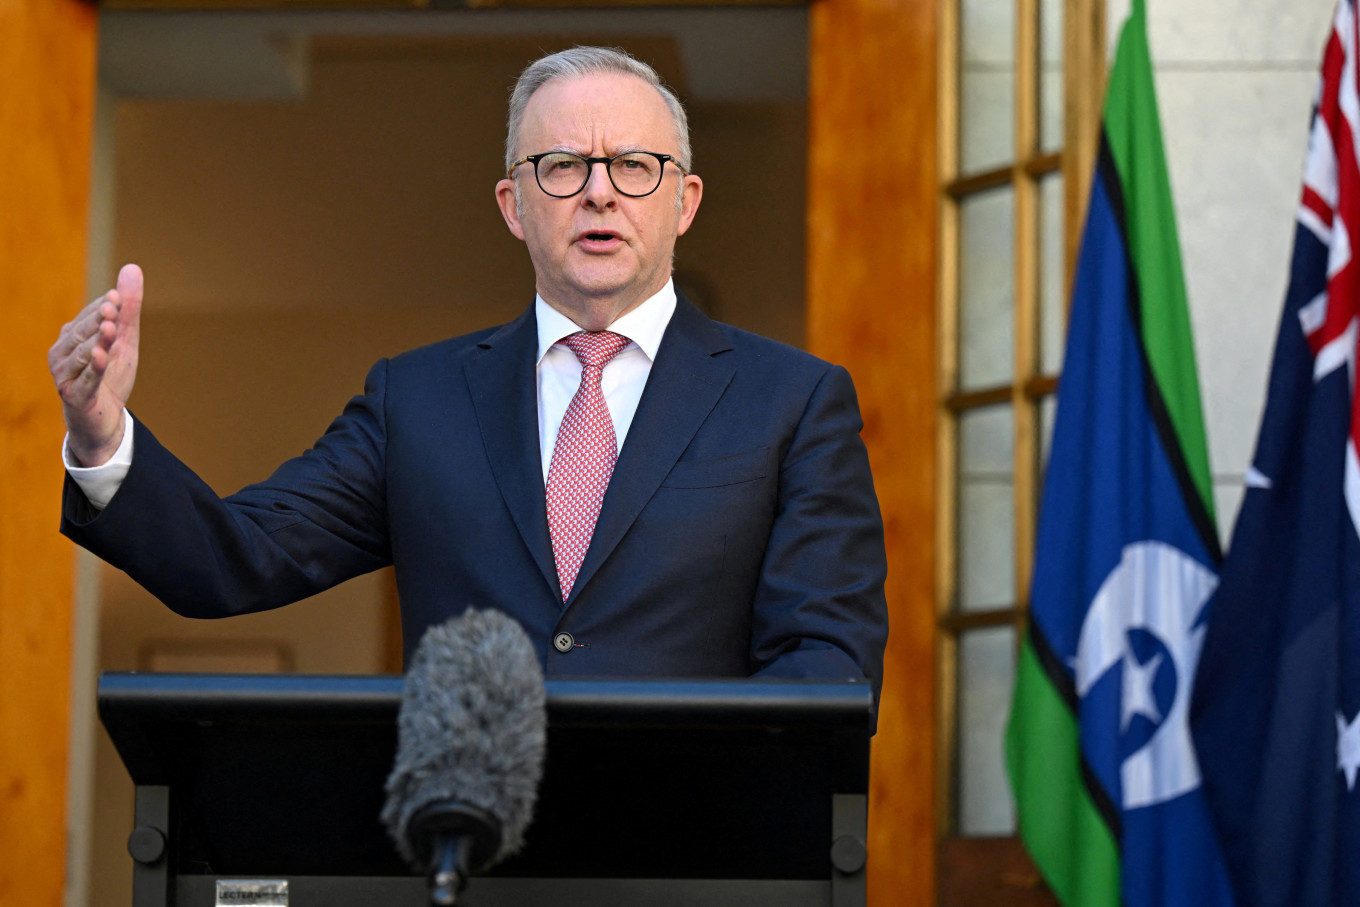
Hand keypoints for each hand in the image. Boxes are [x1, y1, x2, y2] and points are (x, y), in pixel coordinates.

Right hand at [49, 263, 142, 466]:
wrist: (103, 419)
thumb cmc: (110, 375)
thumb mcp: (124, 340)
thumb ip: (128, 308)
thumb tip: (133, 267)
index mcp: (71, 337)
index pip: (89, 317)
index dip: (104, 307)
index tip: (117, 297)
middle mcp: (62, 353)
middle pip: (82, 333)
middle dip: (97, 320)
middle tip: (113, 306)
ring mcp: (65, 375)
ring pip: (82, 355)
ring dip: (96, 341)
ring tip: (110, 328)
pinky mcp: (75, 396)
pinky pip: (85, 379)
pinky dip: (94, 368)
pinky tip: (102, 356)